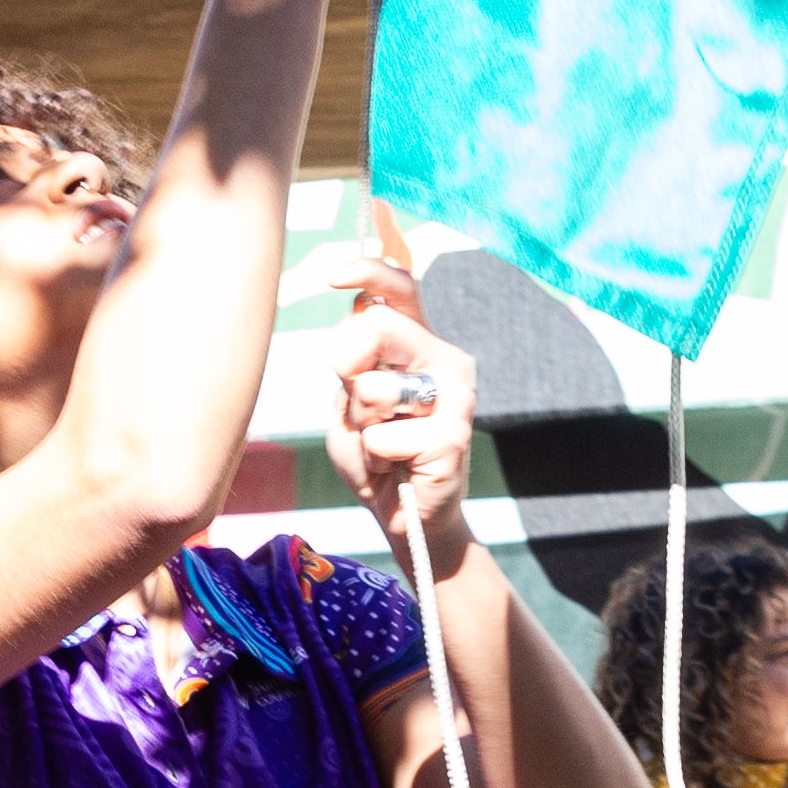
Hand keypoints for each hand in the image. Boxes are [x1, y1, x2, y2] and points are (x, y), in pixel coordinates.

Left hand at [325, 212, 479, 566]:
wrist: (404, 516)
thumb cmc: (374, 454)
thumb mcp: (349, 402)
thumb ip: (352, 362)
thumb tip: (359, 310)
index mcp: (418, 343)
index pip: (400, 290)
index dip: (367, 271)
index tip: (332, 274)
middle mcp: (444, 359)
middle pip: (377, 327)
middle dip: (344, 367)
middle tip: (357, 407)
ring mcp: (455, 396)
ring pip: (373, 387)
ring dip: (359, 424)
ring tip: (379, 444)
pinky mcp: (453, 436)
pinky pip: (381, 438)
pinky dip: (372, 459)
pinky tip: (394, 468)